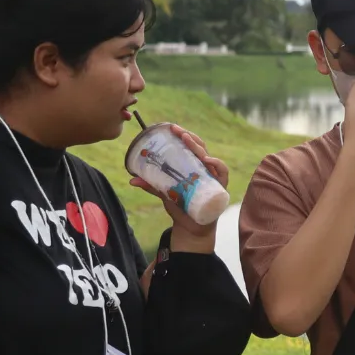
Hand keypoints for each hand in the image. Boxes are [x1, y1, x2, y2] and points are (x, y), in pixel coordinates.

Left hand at [128, 124, 222, 252]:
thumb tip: (131, 180)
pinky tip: (208, 160)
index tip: (171, 127)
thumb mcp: (164, 193)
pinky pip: (222, 173)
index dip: (182, 135)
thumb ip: (151, 185)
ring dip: (198, 147)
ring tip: (187, 140)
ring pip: (209, 156)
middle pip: (200, 147)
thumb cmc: (180, 206)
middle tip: (176, 130)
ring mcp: (212, 177)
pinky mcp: (219, 187)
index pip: (190, 146)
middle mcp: (204, 169)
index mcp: (192, 166)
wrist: (191, 227)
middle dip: (189, 136)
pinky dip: (217, 165)